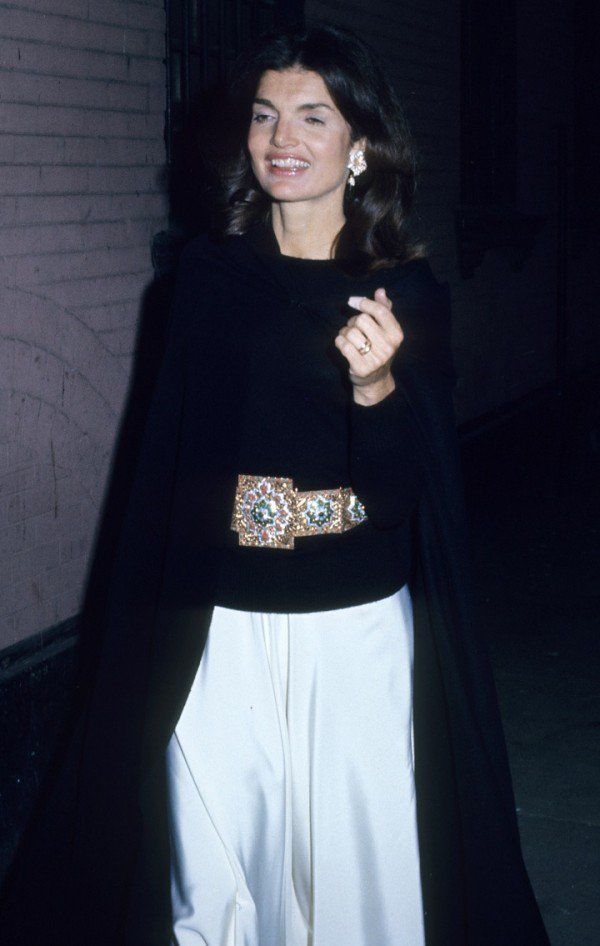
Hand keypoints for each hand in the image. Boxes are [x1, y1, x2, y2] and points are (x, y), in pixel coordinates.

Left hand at [334, 287, 404, 404]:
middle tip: (355, 329)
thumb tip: (380, 291)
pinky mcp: (361, 368)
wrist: (375, 380)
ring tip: (350, 339)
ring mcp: (376, 359)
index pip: (380, 311)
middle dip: (353, 321)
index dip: (364, 302)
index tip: (352, 301)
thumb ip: (384, 309)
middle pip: (362, 320)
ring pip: (350, 332)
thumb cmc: (378, 349)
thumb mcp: (385, 330)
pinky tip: (343, 345)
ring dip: (345, 332)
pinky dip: (339, 342)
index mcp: (397, 334)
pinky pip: (343, 345)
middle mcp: (389, 347)